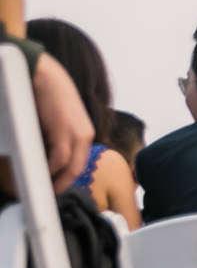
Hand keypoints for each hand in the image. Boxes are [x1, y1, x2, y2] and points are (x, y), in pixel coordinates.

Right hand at [32, 55, 93, 191]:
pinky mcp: (66, 131)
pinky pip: (59, 158)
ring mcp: (78, 133)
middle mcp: (85, 135)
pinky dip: (50, 170)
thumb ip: (54, 137)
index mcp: (83, 133)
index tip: (56, 186)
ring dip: (56, 180)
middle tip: (49, 194)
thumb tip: (44, 157)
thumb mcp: (55, 120)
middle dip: (63, 184)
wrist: (42, 72)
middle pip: (77, 168)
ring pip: (69, 167)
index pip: (78, 162)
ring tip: (43, 189)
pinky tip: (40, 175)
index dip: (67, 177)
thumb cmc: (45, 93)